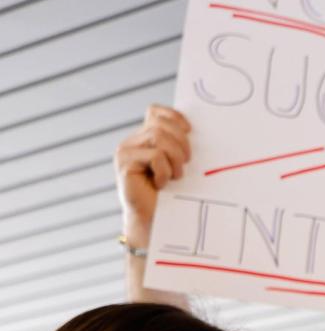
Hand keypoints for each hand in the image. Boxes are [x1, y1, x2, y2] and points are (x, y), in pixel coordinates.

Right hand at [114, 105, 191, 237]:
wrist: (155, 219)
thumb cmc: (171, 193)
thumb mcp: (178, 163)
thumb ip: (179, 144)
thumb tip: (195, 129)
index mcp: (145, 137)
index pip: (156, 111)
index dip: (174, 117)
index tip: (190, 131)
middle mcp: (132, 141)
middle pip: (161, 124)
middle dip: (181, 143)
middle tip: (186, 164)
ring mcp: (125, 151)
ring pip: (159, 137)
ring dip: (175, 158)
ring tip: (175, 176)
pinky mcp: (124, 163)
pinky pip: (155, 155)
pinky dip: (165, 171)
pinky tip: (161, 184)